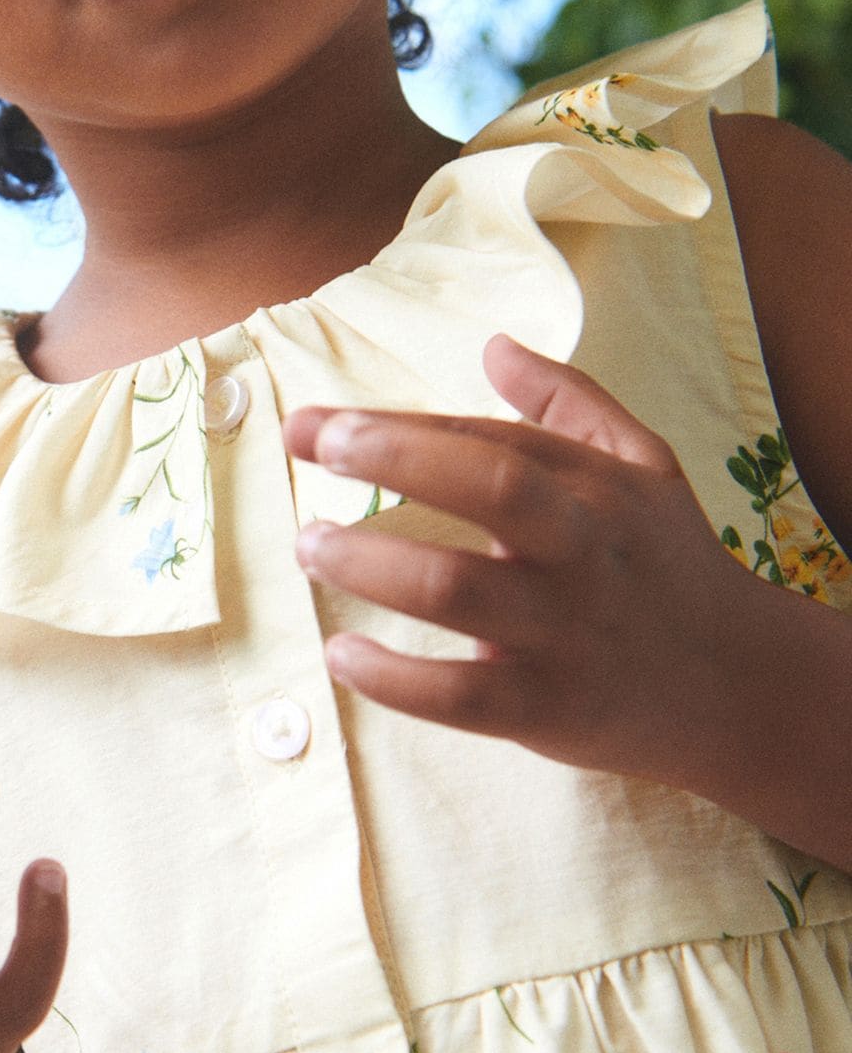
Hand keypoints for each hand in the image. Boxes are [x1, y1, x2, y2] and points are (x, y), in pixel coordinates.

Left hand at [281, 332, 761, 789]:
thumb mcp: (645, 467)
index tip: (314, 422)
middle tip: (315, 448)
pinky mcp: (548, 707)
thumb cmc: (669, 566)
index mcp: (593, 486)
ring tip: (311, 547)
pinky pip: (459, 695)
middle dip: (394, 457)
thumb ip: (569, 402)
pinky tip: (342, 655)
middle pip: (488, 485)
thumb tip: (495, 345)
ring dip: (370, 563)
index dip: (395, 426)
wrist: (741, 687)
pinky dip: (393, 678)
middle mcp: (579, 549)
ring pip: (456, 588)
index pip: (486, 438)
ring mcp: (563, 629)